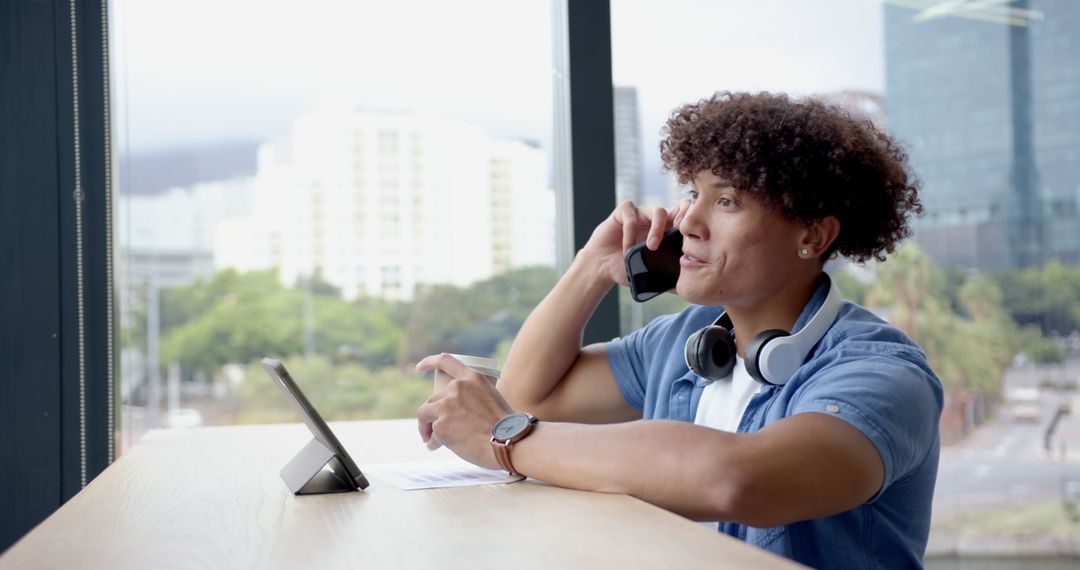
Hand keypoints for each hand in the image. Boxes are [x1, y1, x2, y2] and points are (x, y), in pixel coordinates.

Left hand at [415, 354, 514, 469]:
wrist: (508, 442)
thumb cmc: (504, 426)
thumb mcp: (492, 398)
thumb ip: (473, 398)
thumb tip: (455, 412)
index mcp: (472, 378)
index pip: (445, 361)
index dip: (429, 362)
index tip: (419, 368)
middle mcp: (457, 388)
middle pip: (433, 398)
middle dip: (432, 413)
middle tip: (436, 428)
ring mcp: (446, 406)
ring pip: (424, 414)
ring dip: (425, 427)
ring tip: (430, 439)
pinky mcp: (440, 425)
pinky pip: (431, 434)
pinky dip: (433, 442)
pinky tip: (437, 447)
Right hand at [580, 200, 688, 285]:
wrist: (602, 268)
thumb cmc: (626, 269)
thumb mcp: (652, 274)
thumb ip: (668, 277)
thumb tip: (687, 289)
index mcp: (668, 231)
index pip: (688, 219)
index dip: (692, 226)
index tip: (690, 242)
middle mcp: (656, 220)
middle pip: (680, 207)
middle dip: (683, 219)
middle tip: (680, 236)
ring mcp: (641, 213)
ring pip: (658, 211)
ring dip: (657, 230)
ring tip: (651, 248)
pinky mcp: (624, 211)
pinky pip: (632, 216)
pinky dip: (631, 232)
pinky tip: (627, 248)